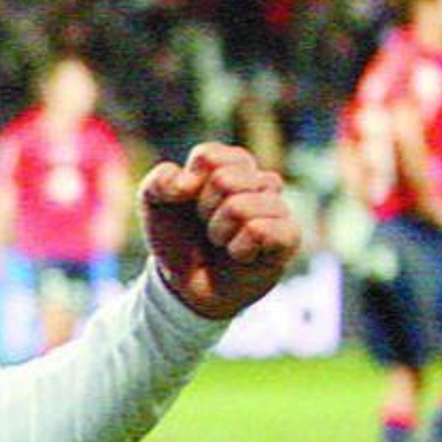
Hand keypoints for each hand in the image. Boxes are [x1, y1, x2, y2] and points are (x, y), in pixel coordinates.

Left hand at [139, 143, 300, 319]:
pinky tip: (240, 255)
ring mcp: (276, 207)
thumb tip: (189, 181)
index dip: (188, 185)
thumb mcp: (153, 206)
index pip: (210, 156)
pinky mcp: (289, 236)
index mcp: (228, 166)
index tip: (188, 202)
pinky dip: (239, 248)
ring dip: (219, 231)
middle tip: (206, 226)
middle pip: (226, 179)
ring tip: (222, 241)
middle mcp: (256, 181)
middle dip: (204, 209)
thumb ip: (158, 182)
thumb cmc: (177, 238)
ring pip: (242, 206)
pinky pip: (262, 230)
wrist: (189, 285)